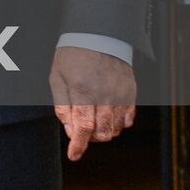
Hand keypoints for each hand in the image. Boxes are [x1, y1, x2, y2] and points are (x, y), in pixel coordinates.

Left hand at [49, 46, 136, 160]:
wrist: (97, 33)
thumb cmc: (72, 54)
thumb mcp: (57, 76)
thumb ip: (62, 106)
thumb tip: (70, 131)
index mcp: (83, 90)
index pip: (84, 127)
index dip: (78, 145)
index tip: (73, 155)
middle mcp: (105, 94)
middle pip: (102, 133)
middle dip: (90, 138)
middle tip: (81, 129)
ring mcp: (121, 94)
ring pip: (116, 129)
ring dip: (103, 131)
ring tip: (92, 118)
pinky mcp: (131, 92)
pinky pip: (128, 119)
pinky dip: (117, 124)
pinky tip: (107, 114)